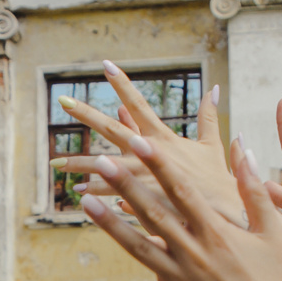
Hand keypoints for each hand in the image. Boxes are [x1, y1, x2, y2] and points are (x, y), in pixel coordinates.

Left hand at [50, 64, 244, 225]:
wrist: (226, 215)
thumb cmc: (218, 180)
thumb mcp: (212, 145)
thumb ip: (209, 116)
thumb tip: (214, 88)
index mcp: (164, 137)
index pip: (139, 104)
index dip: (123, 83)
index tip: (106, 65)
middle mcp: (150, 153)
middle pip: (112, 129)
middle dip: (87, 114)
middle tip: (63, 101)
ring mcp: (144, 176)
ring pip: (105, 166)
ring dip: (80, 163)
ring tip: (55, 162)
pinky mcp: (141, 199)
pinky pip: (112, 194)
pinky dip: (96, 191)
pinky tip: (78, 190)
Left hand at [77, 133, 281, 280]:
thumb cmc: (278, 278)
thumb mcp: (271, 230)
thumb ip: (253, 188)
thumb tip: (242, 146)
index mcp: (218, 233)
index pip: (182, 190)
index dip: (159, 164)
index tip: (139, 141)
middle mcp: (196, 255)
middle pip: (154, 214)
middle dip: (126, 185)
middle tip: (101, 161)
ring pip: (139, 250)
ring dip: (111, 226)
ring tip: (87, 202)